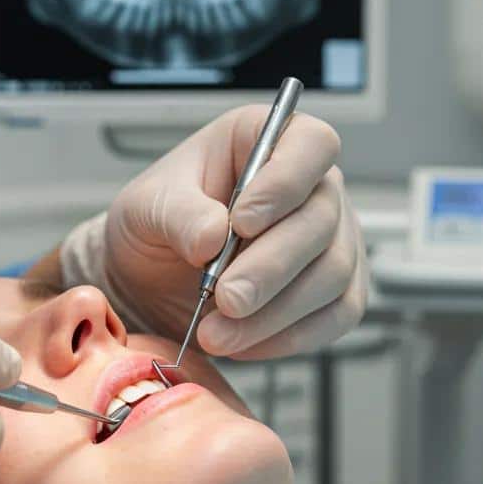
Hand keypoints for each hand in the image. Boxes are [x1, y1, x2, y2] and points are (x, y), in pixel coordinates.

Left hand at [103, 105, 367, 358]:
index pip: (311, 144)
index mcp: (267, 141)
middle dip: (271, 266)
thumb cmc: (157, 224)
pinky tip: (243, 342)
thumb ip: (178, 214)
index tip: (241, 222)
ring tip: (217, 332)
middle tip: (226, 298)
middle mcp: (312, 185)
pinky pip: (335, 315)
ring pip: (332, 273)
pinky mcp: (335, 289)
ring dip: (274, 311)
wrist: (152, 277)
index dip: (285, 182)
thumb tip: (212, 236)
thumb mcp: (146, 207)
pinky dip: (288, 336)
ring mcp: (332, 238)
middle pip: (322, 219)